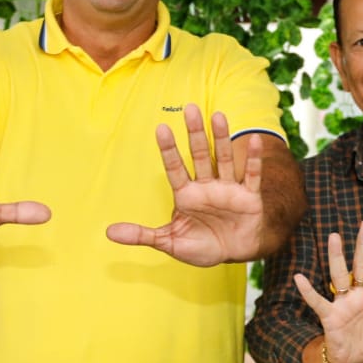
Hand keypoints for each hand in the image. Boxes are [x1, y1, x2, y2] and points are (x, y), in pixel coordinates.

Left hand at [106, 104, 264, 265]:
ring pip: (224, 159)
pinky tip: (253, 140)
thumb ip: (141, 235)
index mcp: (186, 195)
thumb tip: (109, 232)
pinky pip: (252, 175)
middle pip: (200, 155)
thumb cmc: (202, 246)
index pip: (175, 168)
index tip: (160, 128)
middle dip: (195, 134)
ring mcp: (228, 189)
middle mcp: (206, 186)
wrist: (234, 253)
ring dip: (222, 138)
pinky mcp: (249, 197)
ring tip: (218, 116)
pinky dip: (253, 159)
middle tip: (190, 109)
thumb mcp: (169, 242)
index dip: (168, 150)